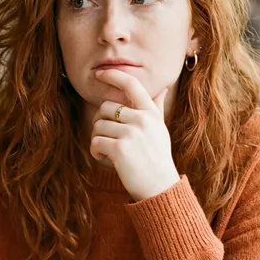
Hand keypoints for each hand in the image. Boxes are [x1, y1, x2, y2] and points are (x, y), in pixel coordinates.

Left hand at [90, 69, 180, 200]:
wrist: (160, 186)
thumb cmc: (157, 157)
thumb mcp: (160, 129)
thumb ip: (156, 108)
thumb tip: (163, 88)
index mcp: (151, 113)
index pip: (132, 84)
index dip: (113, 75)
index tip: (99, 73)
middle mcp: (142, 119)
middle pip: (105, 108)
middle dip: (101, 123)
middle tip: (108, 138)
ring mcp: (132, 133)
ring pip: (98, 126)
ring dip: (97, 139)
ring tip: (109, 151)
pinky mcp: (120, 148)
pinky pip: (95, 142)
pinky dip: (96, 152)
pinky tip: (105, 159)